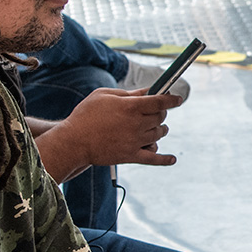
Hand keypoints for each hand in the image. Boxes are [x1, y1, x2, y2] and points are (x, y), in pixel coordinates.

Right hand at [37, 88, 183, 181]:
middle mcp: (136, 124)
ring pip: (159, 134)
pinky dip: (164, 160)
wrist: (73, 141)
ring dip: (159, 129)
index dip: (171, 99)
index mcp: (130, 106)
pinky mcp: (131, 156)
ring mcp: (135, 141)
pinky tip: (173, 159)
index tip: (177, 99)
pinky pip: (153, 159)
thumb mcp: (104, 95)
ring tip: (153, 128)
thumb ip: (128, 93)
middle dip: (161, 113)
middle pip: (160, 117)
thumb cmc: (86, 115)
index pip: (159, 101)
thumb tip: (147, 91)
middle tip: (155, 112)